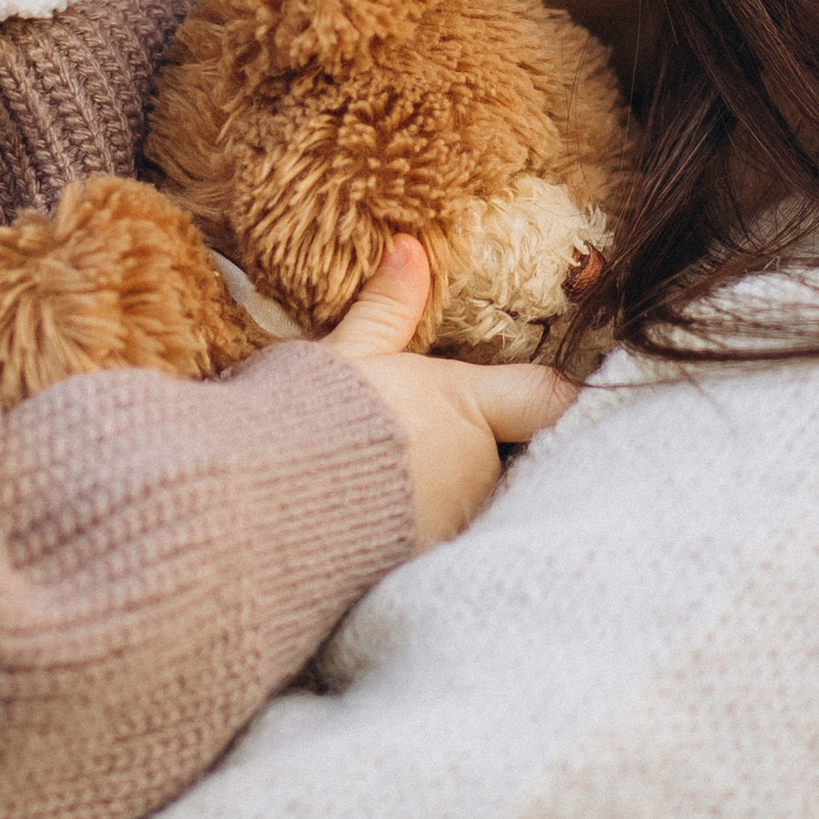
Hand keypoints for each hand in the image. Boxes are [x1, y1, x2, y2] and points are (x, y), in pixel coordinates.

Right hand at [320, 239, 573, 546]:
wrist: (258, 511)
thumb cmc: (304, 422)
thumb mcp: (344, 357)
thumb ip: (386, 310)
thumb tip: (408, 249)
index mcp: (466, 410)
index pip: (550, 398)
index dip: (560, 392)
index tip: (557, 387)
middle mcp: (475, 473)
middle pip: (506, 454)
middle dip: (479, 447)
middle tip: (430, 435)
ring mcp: (452, 527)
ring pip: (470, 500)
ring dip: (446, 490)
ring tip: (391, 480)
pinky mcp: (420, 569)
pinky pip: (435, 540)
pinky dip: (415, 528)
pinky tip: (371, 520)